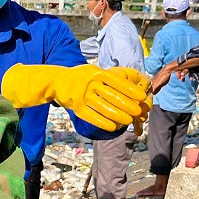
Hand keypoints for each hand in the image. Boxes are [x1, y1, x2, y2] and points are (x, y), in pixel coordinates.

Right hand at [1, 64, 149, 130]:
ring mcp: (82, 96)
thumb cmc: (79, 76)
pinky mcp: (75, 107)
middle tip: (139, 111)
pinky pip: (91, 116)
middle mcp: (90, 84)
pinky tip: (113, 127)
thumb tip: (129, 83)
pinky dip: (103, 122)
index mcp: (96, 73)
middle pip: (113, 96)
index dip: (130, 90)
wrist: (56, 81)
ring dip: (118, 115)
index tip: (142, 97)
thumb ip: (108, 76)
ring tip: (130, 120)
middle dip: (127, 104)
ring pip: (103, 107)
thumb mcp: (93, 70)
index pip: (117, 82)